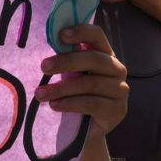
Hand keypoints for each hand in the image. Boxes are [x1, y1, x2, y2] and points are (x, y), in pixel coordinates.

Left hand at [34, 24, 127, 139]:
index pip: (97, 35)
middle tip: (44, 67)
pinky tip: (54, 106)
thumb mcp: (71, 74)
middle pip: (94, 59)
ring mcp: (120, 90)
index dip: (81, 32)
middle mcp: (117, 69)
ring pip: (90, 83)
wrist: (86, 128)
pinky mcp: (117, 110)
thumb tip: (51, 41)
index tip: (61, 35)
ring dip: (61, 88)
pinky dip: (70, 104)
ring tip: (41, 94)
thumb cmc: (76, 94)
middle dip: (66, 61)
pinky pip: (92, 103)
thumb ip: (66, 58)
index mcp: (105, 54)